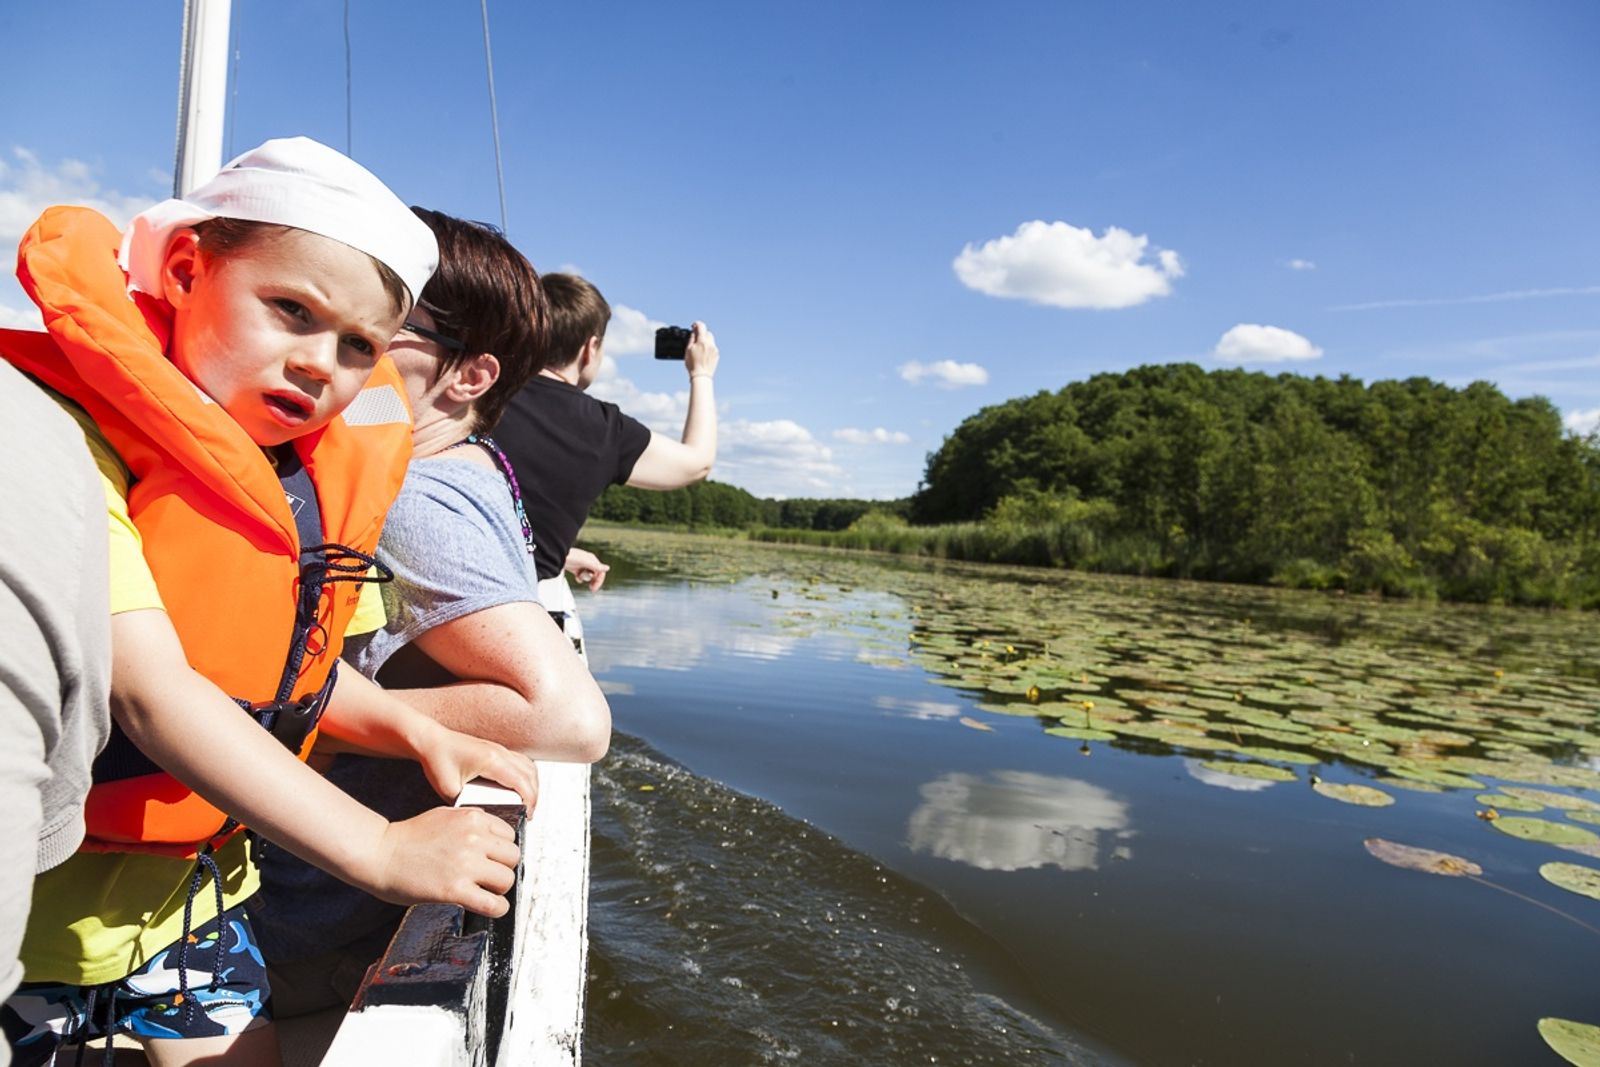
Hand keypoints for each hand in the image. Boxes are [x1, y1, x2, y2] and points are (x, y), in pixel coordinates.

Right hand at [361, 806, 520, 916]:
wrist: (379, 854)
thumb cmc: (407, 838)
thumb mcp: (445, 815)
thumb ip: (471, 823)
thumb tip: (493, 834)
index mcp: (472, 818)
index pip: (510, 835)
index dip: (501, 850)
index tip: (493, 860)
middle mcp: (473, 838)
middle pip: (512, 857)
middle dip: (503, 868)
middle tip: (489, 877)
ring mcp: (465, 864)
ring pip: (507, 880)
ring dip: (499, 889)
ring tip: (484, 891)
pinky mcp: (455, 889)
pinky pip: (494, 903)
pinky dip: (497, 909)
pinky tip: (490, 907)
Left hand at [415, 722, 538, 812]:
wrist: (430, 741)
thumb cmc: (437, 759)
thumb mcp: (449, 790)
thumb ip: (467, 805)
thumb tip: (480, 817)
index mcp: (491, 761)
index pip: (522, 782)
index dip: (530, 800)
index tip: (528, 814)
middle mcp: (499, 752)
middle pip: (530, 774)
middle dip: (534, 795)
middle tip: (529, 813)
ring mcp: (499, 749)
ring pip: (529, 766)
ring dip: (532, 784)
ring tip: (527, 801)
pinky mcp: (496, 749)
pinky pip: (521, 761)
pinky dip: (526, 775)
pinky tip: (520, 786)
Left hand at [564, 546, 609, 591]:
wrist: (556, 556)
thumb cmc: (570, 556)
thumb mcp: (585, 562)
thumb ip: (596, 566)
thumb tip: (607, 568)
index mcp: (592, 559)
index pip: (601, 571)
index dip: (599, 580)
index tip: (594, 588)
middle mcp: (588, 562)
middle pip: (595, 574)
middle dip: (594, 581)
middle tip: (592, 589)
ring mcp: (581, 565)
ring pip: (588, 575)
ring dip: (586, 579)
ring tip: (580, 578)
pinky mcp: (575, 568)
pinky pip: (581, 575)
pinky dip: (580, 578)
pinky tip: (577, 578)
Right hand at [684, 321, 718, 379]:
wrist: (701, 375)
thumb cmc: (693, 364)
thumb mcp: (688, 350)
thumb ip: (692, 339)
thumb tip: (694, 332)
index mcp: (702, 341)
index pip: (701, 326)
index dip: (696, 324)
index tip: (693, 326)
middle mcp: (710, 344)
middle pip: (707, 332)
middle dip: (701, 333)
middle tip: (695, 338)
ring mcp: (714, 349)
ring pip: (711, 339)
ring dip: (705, 340)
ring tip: (699, 347)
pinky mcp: (717, 354)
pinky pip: (713, 346)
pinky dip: (708, 347)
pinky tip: (703, 353)